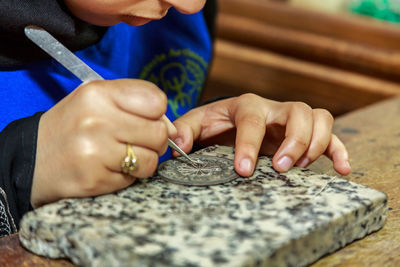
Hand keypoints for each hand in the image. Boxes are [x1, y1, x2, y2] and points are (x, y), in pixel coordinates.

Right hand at [31, 79, 169, 206]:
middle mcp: (96, 120)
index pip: (157, 101)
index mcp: (98, 94)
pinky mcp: (95, 179)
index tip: (146, 118)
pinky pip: (134, 179)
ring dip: (142, 161)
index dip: (157, 113)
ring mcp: (95, 152)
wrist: (33, 160)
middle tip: (134, 141)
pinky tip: (108, 168)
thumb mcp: (98, 101)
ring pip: (151, 160)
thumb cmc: (73, 127)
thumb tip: (173, 129)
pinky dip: (127, 176)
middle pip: (159, 133)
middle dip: (153, 140)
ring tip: (120, 155)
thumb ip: (137, 105)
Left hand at [172, 93, 350, 176]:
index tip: (243, 170)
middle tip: (280, 167)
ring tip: (300, 166)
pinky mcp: (304, 134)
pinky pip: (330, 135)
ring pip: (319, 117)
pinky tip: (342, 169)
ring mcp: (291, 120)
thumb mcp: (196, 124)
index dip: (249, 144)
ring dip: (315, 143)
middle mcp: (273, 109)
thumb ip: (185, 130)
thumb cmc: (215, 124)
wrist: (232, 123)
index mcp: (246, 105)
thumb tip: (177, 144)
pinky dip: (339, 150)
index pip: (252, 119)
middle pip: (298, 111)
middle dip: (293, 141)